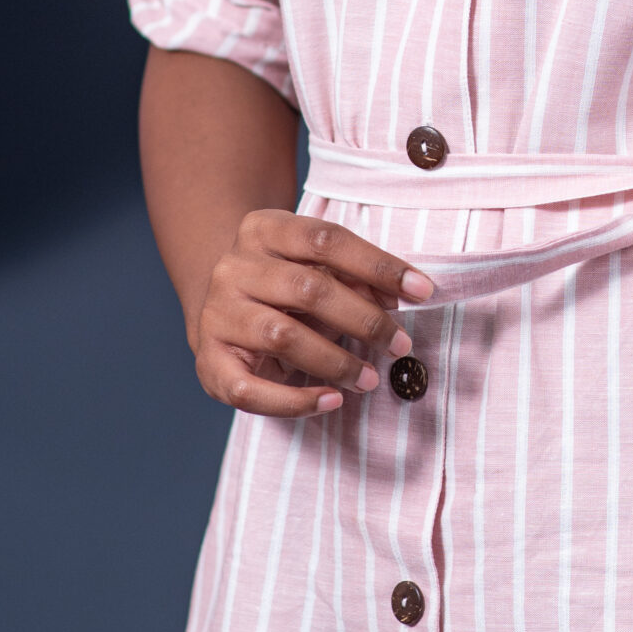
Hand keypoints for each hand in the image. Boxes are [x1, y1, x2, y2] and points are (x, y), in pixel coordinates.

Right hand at [189, 208, 437, 418]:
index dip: (379, 264)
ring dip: (337, 362)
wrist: (216, 309)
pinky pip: (251, 390)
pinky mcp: (209, 363)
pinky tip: (331, 401)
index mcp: (262, 229)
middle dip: (364, 319)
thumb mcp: (315, 269)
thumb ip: (354, 276)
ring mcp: (217, 315)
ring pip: (283, 336)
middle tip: (400, 344)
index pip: (326, 238)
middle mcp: (233, 268)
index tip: (423, 290)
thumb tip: (401, 296)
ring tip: (370, 377)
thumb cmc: (282, 287)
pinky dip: (296, 402)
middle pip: (309, 288)